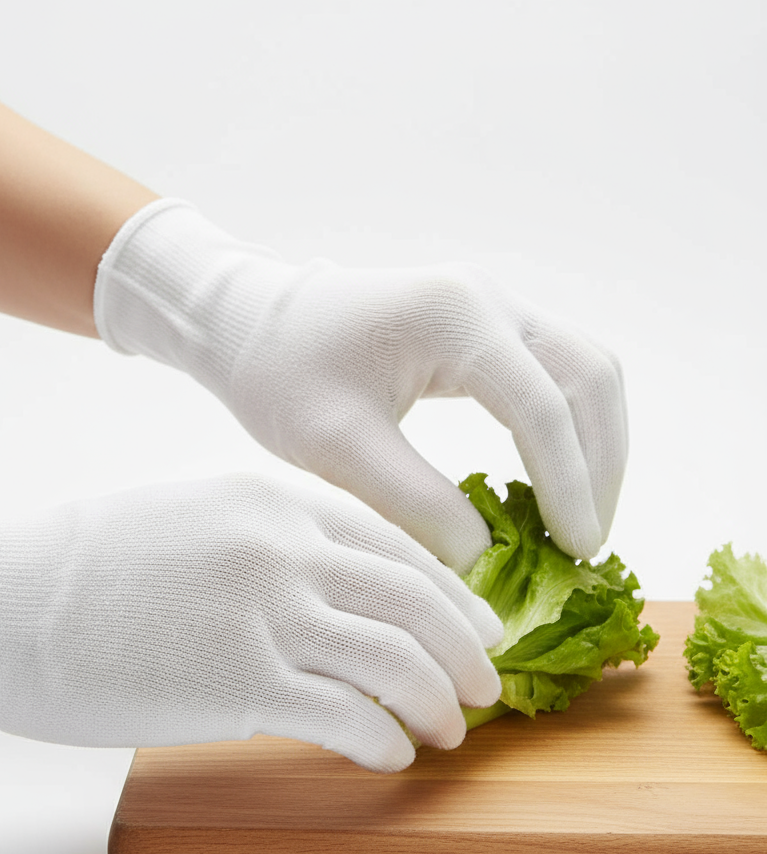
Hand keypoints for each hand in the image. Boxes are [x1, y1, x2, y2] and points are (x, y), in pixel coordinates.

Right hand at [0, 467, 502, 771]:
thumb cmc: (79, 561)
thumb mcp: (189, 519)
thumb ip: (264, 546)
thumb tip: (324, 595)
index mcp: (271, 500)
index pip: (395, 546)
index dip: (449, 595)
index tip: (471, 628)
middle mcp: (282, 548)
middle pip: (415, 600)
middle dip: (466, 650)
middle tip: (484, 686)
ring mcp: (264, 613)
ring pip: (398, 660)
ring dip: (438, 700)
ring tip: (449, 728)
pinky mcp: (237, 684)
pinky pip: (347, 715)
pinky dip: (385, 738)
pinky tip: (391, 752)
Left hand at [95, 201, 626, 571]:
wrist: (254, 325)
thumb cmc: (281, 377)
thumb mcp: (338, 448)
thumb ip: (414, 502)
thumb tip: (487, 556)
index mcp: (454, 318)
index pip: (541, 408)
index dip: (569, 486)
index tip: (577, 552)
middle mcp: (488, 298)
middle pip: (589, 378)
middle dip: (600, 465)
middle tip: (587, 542)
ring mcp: (491, 304)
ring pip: (585, 369)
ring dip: (595, 443)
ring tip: (582, 517)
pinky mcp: (484, 322)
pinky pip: (556, 369)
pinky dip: (570, 424)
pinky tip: (555, 477)